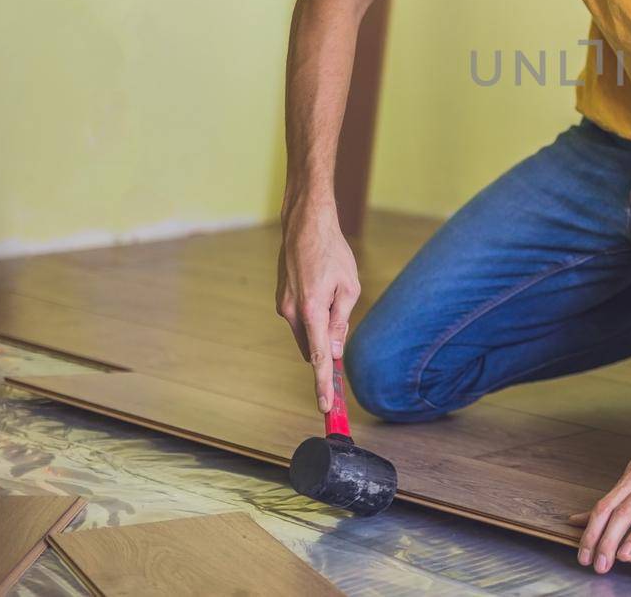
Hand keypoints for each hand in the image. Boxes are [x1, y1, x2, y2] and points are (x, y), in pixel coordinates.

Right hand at [275, 194, 359, 412]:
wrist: (304, 224)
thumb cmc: (332, 252)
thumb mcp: (349, 286)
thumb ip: (342, 320)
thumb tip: (335, 350)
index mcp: (311, 311)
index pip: (318, 358)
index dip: (323, 384)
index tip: (325, 407)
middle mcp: (291, 313)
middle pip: (312, 347)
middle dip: (327, 346)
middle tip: (342, 322)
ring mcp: (283, 306)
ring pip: (307, 332)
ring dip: (321, 326)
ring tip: (332, 289)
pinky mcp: (281, 300)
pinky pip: (300, 318)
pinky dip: (313, 315)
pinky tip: (321, 286)